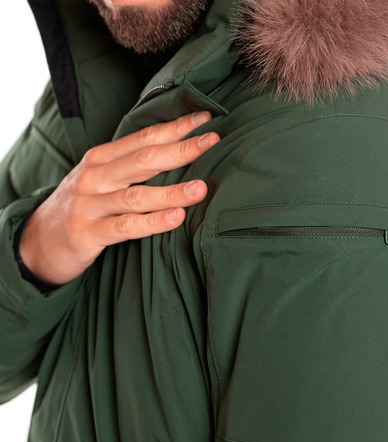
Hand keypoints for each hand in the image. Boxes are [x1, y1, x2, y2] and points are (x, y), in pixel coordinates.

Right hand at [19, 112, 218, 284]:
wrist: (38, 240)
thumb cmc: (82, 206)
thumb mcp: (100, 178)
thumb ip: (130, 166)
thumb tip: (177, 153)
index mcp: (102, 158)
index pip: (144, 138)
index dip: (175, 128)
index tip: (205, 119)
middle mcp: (95, 177)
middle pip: (144, 160)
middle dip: (181, 149)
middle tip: (213, 142)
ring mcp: (90, 205)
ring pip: (137, 195)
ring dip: (172, 191)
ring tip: (201, 189)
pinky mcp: (87, 233)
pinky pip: (125, 227)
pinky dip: (152, 222)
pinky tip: (176, 218)